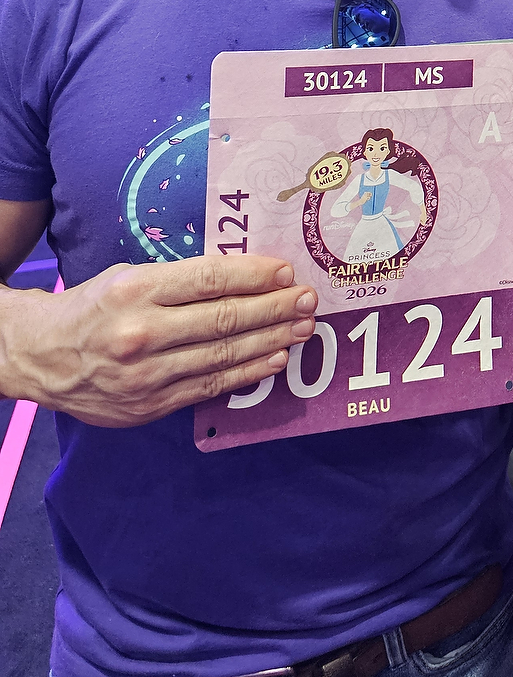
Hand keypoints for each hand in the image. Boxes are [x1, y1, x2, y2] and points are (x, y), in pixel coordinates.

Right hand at [0, 255, 315, 425]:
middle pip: (225, 318)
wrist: (40, 357)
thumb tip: (246, 277)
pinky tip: (273, 359)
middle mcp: (141, 332)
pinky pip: (210, 386)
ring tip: (301, 328)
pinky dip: (246, 372)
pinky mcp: (149, 405)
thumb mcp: (129, 276)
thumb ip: (181, 279)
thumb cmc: (94, 306)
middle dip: (275, 309)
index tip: (287, 271)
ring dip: (271, 341)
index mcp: (136, 289)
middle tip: (307, 300)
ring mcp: (146, 374)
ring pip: (223, 355)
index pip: (211, 279)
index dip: (256, 275)